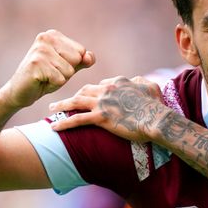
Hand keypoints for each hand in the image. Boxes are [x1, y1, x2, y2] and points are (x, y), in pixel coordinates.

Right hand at [4, 30, 94, 108]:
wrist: (19, 92)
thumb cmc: (45, 78)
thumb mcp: (67, 67)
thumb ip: (82, 60)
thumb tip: (90, 57)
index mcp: (53, 35)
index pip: (81, 51)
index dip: (71, 65)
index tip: (55, 67)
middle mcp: (46, 37)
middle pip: (77, 59)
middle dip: (66, 72)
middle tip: (49, 73)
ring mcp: (40, 50)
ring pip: (69, 71)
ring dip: (59, 79)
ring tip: (44, 77)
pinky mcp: (36, 64)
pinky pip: (60, 79)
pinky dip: (52, 85)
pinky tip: (40, 82)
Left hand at [48, 76, 169, 142]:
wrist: (156, 118)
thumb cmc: (156, 105)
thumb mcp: (151, 87)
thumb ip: (141, 82)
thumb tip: (136, 80)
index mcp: (119, 82)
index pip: (102, 84)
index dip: (95, 90)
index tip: (90, 96)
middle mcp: (108, 89)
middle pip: (85, 90)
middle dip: (74, 95)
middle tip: (66, 101)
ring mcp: (103, 103)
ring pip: (76, 101)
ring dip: (62, 105)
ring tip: (51, 109)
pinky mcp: (101, 117)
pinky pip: (77, 119)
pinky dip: (64, 123)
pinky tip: (54, 127)